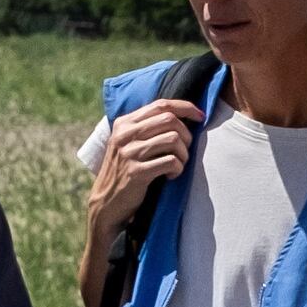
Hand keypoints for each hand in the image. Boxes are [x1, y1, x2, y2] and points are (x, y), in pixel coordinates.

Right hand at [85, 96, 203, 257]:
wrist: (106, 202)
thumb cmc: (125, 170)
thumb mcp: (128, 143)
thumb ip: (147, 128)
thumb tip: (182, 115)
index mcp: (124, 123)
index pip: (161, 105)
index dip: (185, 108)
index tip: (200, 116)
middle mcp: (125, 134)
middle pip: (170, 120)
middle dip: (186, 135)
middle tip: (184, 151)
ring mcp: (129, 153)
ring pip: (173, 140)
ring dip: (183, 154)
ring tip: (177, 164)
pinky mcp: (136, 172)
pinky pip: (171, 162)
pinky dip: (178, 169)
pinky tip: (171, 176)